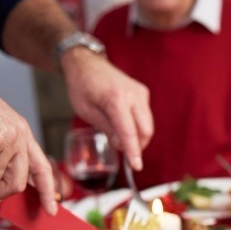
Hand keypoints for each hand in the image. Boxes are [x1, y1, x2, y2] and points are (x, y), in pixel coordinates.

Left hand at [60, 50, 152, 171]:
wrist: (87, 63)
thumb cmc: (82, 86)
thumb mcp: (87, 111)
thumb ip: (107, 128)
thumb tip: (122, 144)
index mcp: (116, 99)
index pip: (129, 132)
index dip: (133, 152)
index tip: (137, 166)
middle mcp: (133, 95)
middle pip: (145, 130)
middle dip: (137, 145)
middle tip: (122, 149)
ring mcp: (140, 93)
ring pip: (148, 124)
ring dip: (138, 136)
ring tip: (119, 136)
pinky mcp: (143, 93)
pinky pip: (146, 116)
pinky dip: (138, 126)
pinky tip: (124, 124)